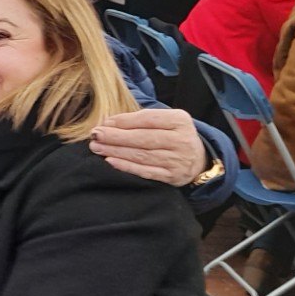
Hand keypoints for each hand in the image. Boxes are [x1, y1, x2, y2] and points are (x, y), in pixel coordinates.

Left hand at [90, 108, 207, 186]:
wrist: (198, 160)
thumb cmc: (174, 136)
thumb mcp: (167, 121)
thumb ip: (142, 119)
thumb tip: (109, 122)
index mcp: (179, 120)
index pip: (147, 119)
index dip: (123, 121)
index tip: (104, 123)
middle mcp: (181, 140)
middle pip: (142, 138)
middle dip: (115, 136)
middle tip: (95, 135)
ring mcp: (177, 160)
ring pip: (141, 155)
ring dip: (115, 151)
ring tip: (97, 147)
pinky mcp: (171, 176)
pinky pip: (145, 171)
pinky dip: (126, 166)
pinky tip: (111, 161)